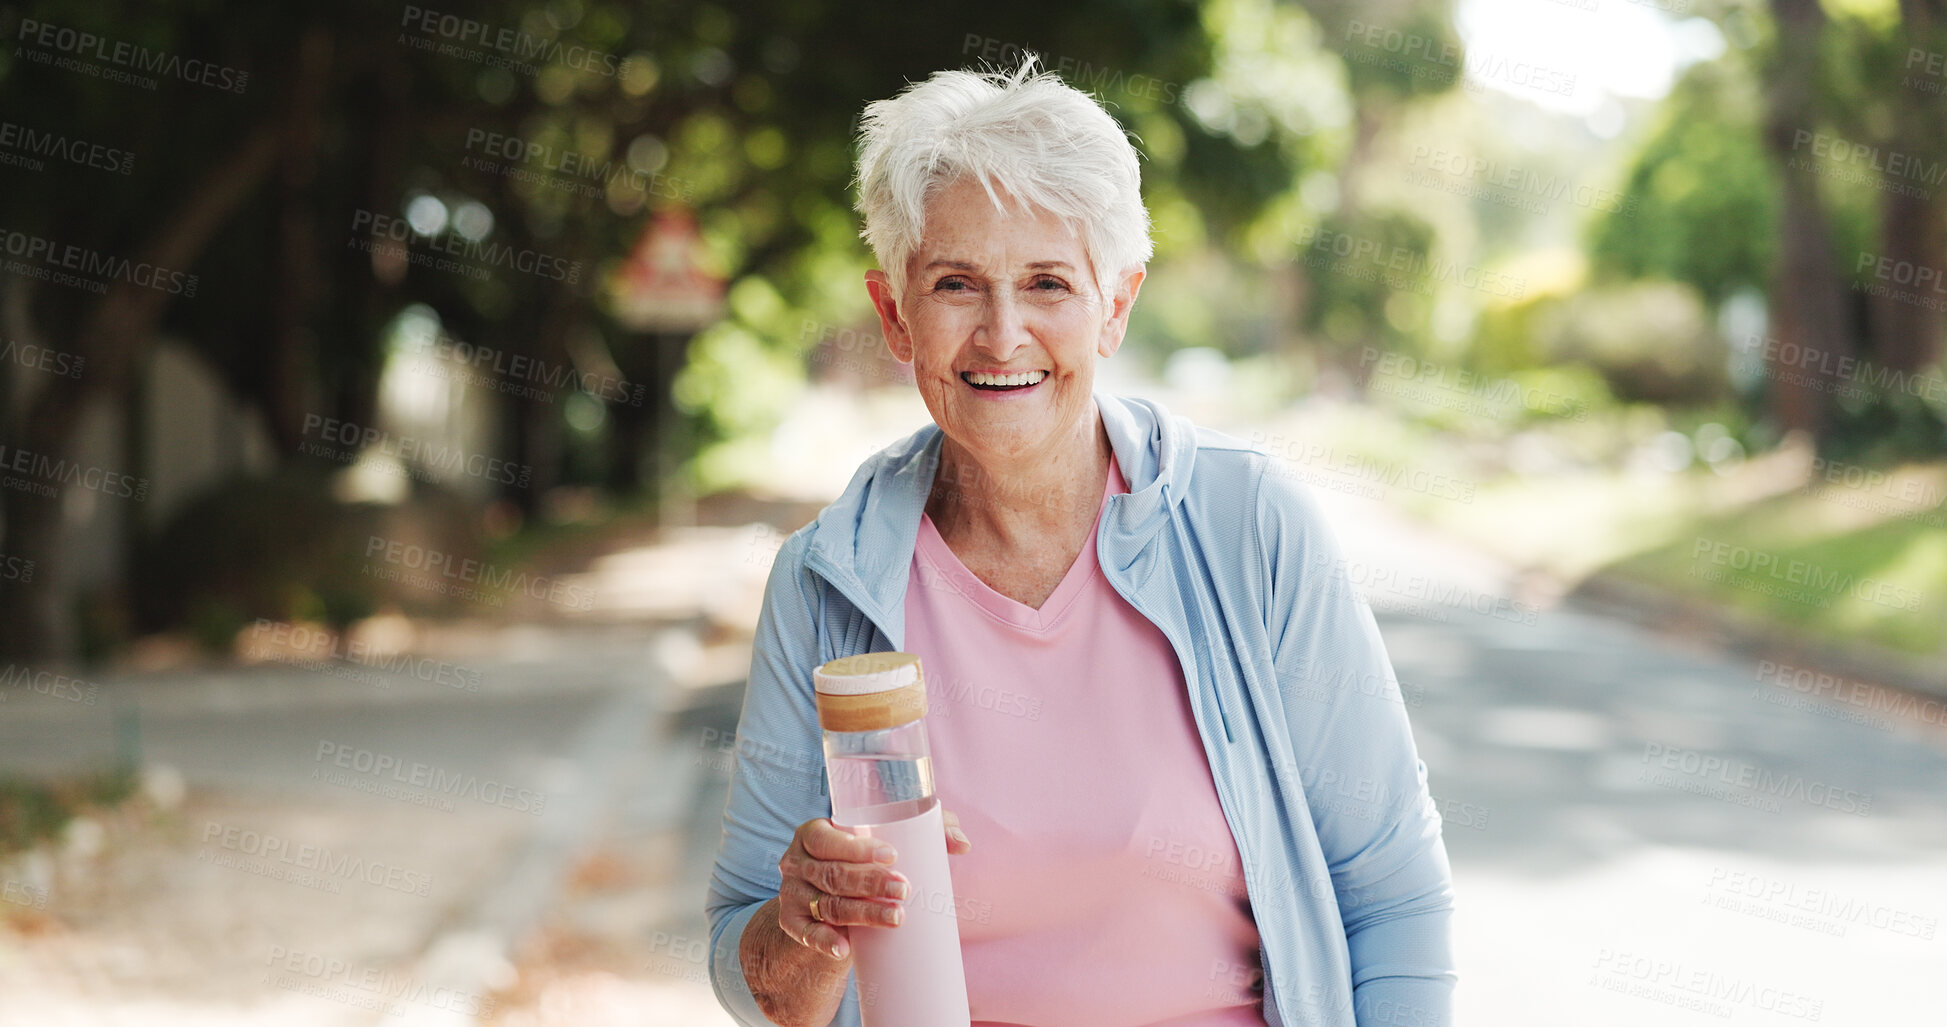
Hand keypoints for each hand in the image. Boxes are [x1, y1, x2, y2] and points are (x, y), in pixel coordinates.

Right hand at [777, 808, 973, 959]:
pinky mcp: (791, 922)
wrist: (827, 903)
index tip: (894, 856)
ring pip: (828, 905)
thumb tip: (962, 844)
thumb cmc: (864, 861)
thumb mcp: (890, 840)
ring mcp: (791, 894)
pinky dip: (823, 941)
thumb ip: (928, 830)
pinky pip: (805, 934)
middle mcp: (796, 862)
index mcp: (814, 833)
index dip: (858, 849)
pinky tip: (844, 949)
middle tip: (904, 890)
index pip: (829, 839)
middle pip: (833, 874)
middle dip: (870, 883)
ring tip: (896, 918)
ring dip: (861, 913)